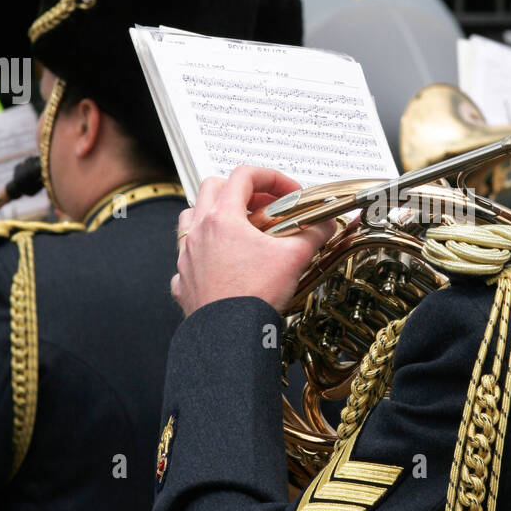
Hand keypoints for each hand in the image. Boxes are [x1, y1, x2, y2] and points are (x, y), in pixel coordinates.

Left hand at [172, 166, 335, 316]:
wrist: (230, 335)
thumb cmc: (255, 296)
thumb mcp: (294, 257)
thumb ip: (314, 234)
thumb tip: (326, 225)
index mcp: (223, 218)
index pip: (244, 175)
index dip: (272, 177)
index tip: (290, 193)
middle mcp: (199, 232)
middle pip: (212, 188)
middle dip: (241, 190)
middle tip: (265, 205)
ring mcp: (187, 256)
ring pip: (191, 219)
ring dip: (215, 216)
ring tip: (240, 229)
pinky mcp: (183, 280)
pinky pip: (189, 256)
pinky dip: (206, 253)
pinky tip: (224, 264)